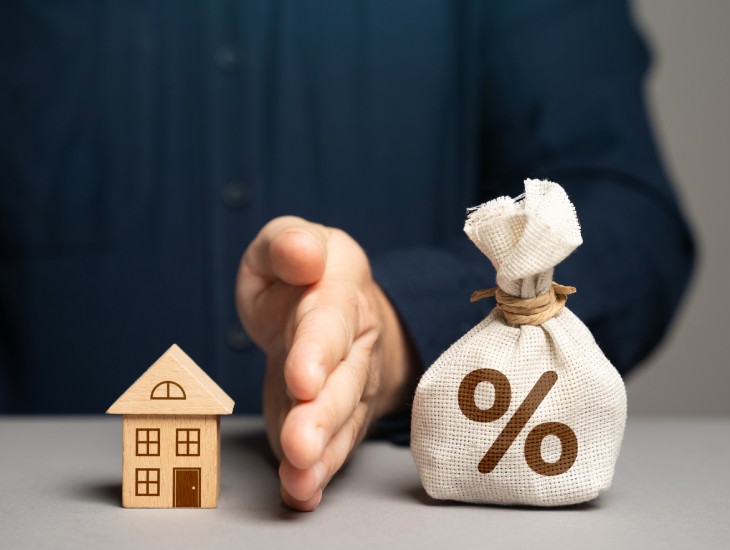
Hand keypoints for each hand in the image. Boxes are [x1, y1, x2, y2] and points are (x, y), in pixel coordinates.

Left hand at [235, 216, 416, 510]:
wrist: (332, 305)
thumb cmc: (303, 273)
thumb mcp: (288, 242)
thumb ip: (287, 244)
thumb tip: (302, 254)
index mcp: (337, 292)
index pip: (329, 322)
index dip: (318, 351)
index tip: (302, 379)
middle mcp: (351, 344)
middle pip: (342, 382)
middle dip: (322, 414)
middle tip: (301, 444)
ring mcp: (347, 384)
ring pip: (341, 422)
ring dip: (322, 453)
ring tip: (299, 479)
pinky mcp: (335, 416)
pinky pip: (333, 446)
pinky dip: (318, 472)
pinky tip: (300, 491)